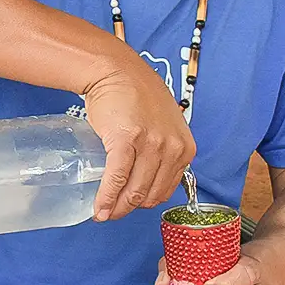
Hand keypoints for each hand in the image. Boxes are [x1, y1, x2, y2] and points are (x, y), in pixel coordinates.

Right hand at [83, 61, 195, 220]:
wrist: (115, 70)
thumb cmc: (136, 94)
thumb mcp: (164, 125)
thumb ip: (162, 150)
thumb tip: (146, 178)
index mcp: (185, 147)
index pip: (167, 188)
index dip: (146, 201)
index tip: (131, 205)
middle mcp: (173, 148)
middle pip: (150, 194)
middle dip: (130, 209)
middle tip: (113, 213)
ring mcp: (151, 145)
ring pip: (134, 191)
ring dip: (117, 208)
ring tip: (103, 214)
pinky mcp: (127, 141)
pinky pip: (117, 179)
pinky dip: (106, 198)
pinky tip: (99, 208)